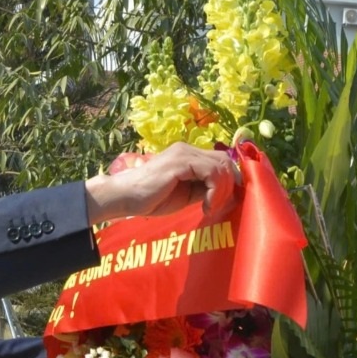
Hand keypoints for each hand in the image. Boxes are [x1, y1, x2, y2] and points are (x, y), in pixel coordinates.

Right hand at [84, 143, 238, 223]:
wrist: (126, 198)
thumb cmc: (152, 198)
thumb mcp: (187, 194)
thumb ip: (204, 188)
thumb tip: (227, 191)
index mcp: (189, 155)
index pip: (221, 160)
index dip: (230, 180)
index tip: (225, 201)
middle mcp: (188, 149)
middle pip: (225, 161)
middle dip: (229, 186)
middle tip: (217, 207)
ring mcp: (184, 153)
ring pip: (222, 166)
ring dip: (222, 191)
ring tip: (210, 208)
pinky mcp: (180, 162)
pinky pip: (211, 173)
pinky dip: (215, 192)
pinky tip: (205, 206)